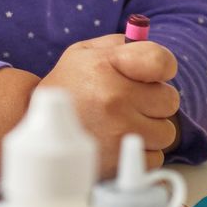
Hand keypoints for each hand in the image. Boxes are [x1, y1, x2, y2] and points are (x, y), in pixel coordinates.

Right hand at [37, 34, 180, 178]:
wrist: (37, 125)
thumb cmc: (70, 85)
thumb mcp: (86, 52)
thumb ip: (124, 45)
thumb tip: (158, 57)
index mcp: (107, 65)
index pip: (162, 61)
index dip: (163, 68)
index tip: (152, 75)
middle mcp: (115, 98)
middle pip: (170, 100)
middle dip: (155, 102)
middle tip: (132, 102)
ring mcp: (118, 132)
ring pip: (166, 133)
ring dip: (151, 129)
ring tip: (124, 123)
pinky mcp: (118, 161)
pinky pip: (155, 157)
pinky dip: (142, 152)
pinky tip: (121, 142)